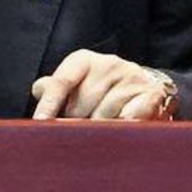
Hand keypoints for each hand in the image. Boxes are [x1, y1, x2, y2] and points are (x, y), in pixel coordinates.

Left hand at [31, 50, 176, 120]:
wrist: (146, 85)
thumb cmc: (102, 88)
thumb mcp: (77, 82)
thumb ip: (55, 88)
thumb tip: (40, 90)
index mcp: (83, 60)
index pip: (61, 82)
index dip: (49, 103)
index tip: (40, 122)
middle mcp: (108, 64)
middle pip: (80, 107)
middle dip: (78, 124)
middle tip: (84, 128)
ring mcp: (131, 78)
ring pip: (104, 119)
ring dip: (101, 132)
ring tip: (105, 130)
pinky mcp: (151, 94)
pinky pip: (128, 122)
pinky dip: (123, 130)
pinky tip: (123, 127)